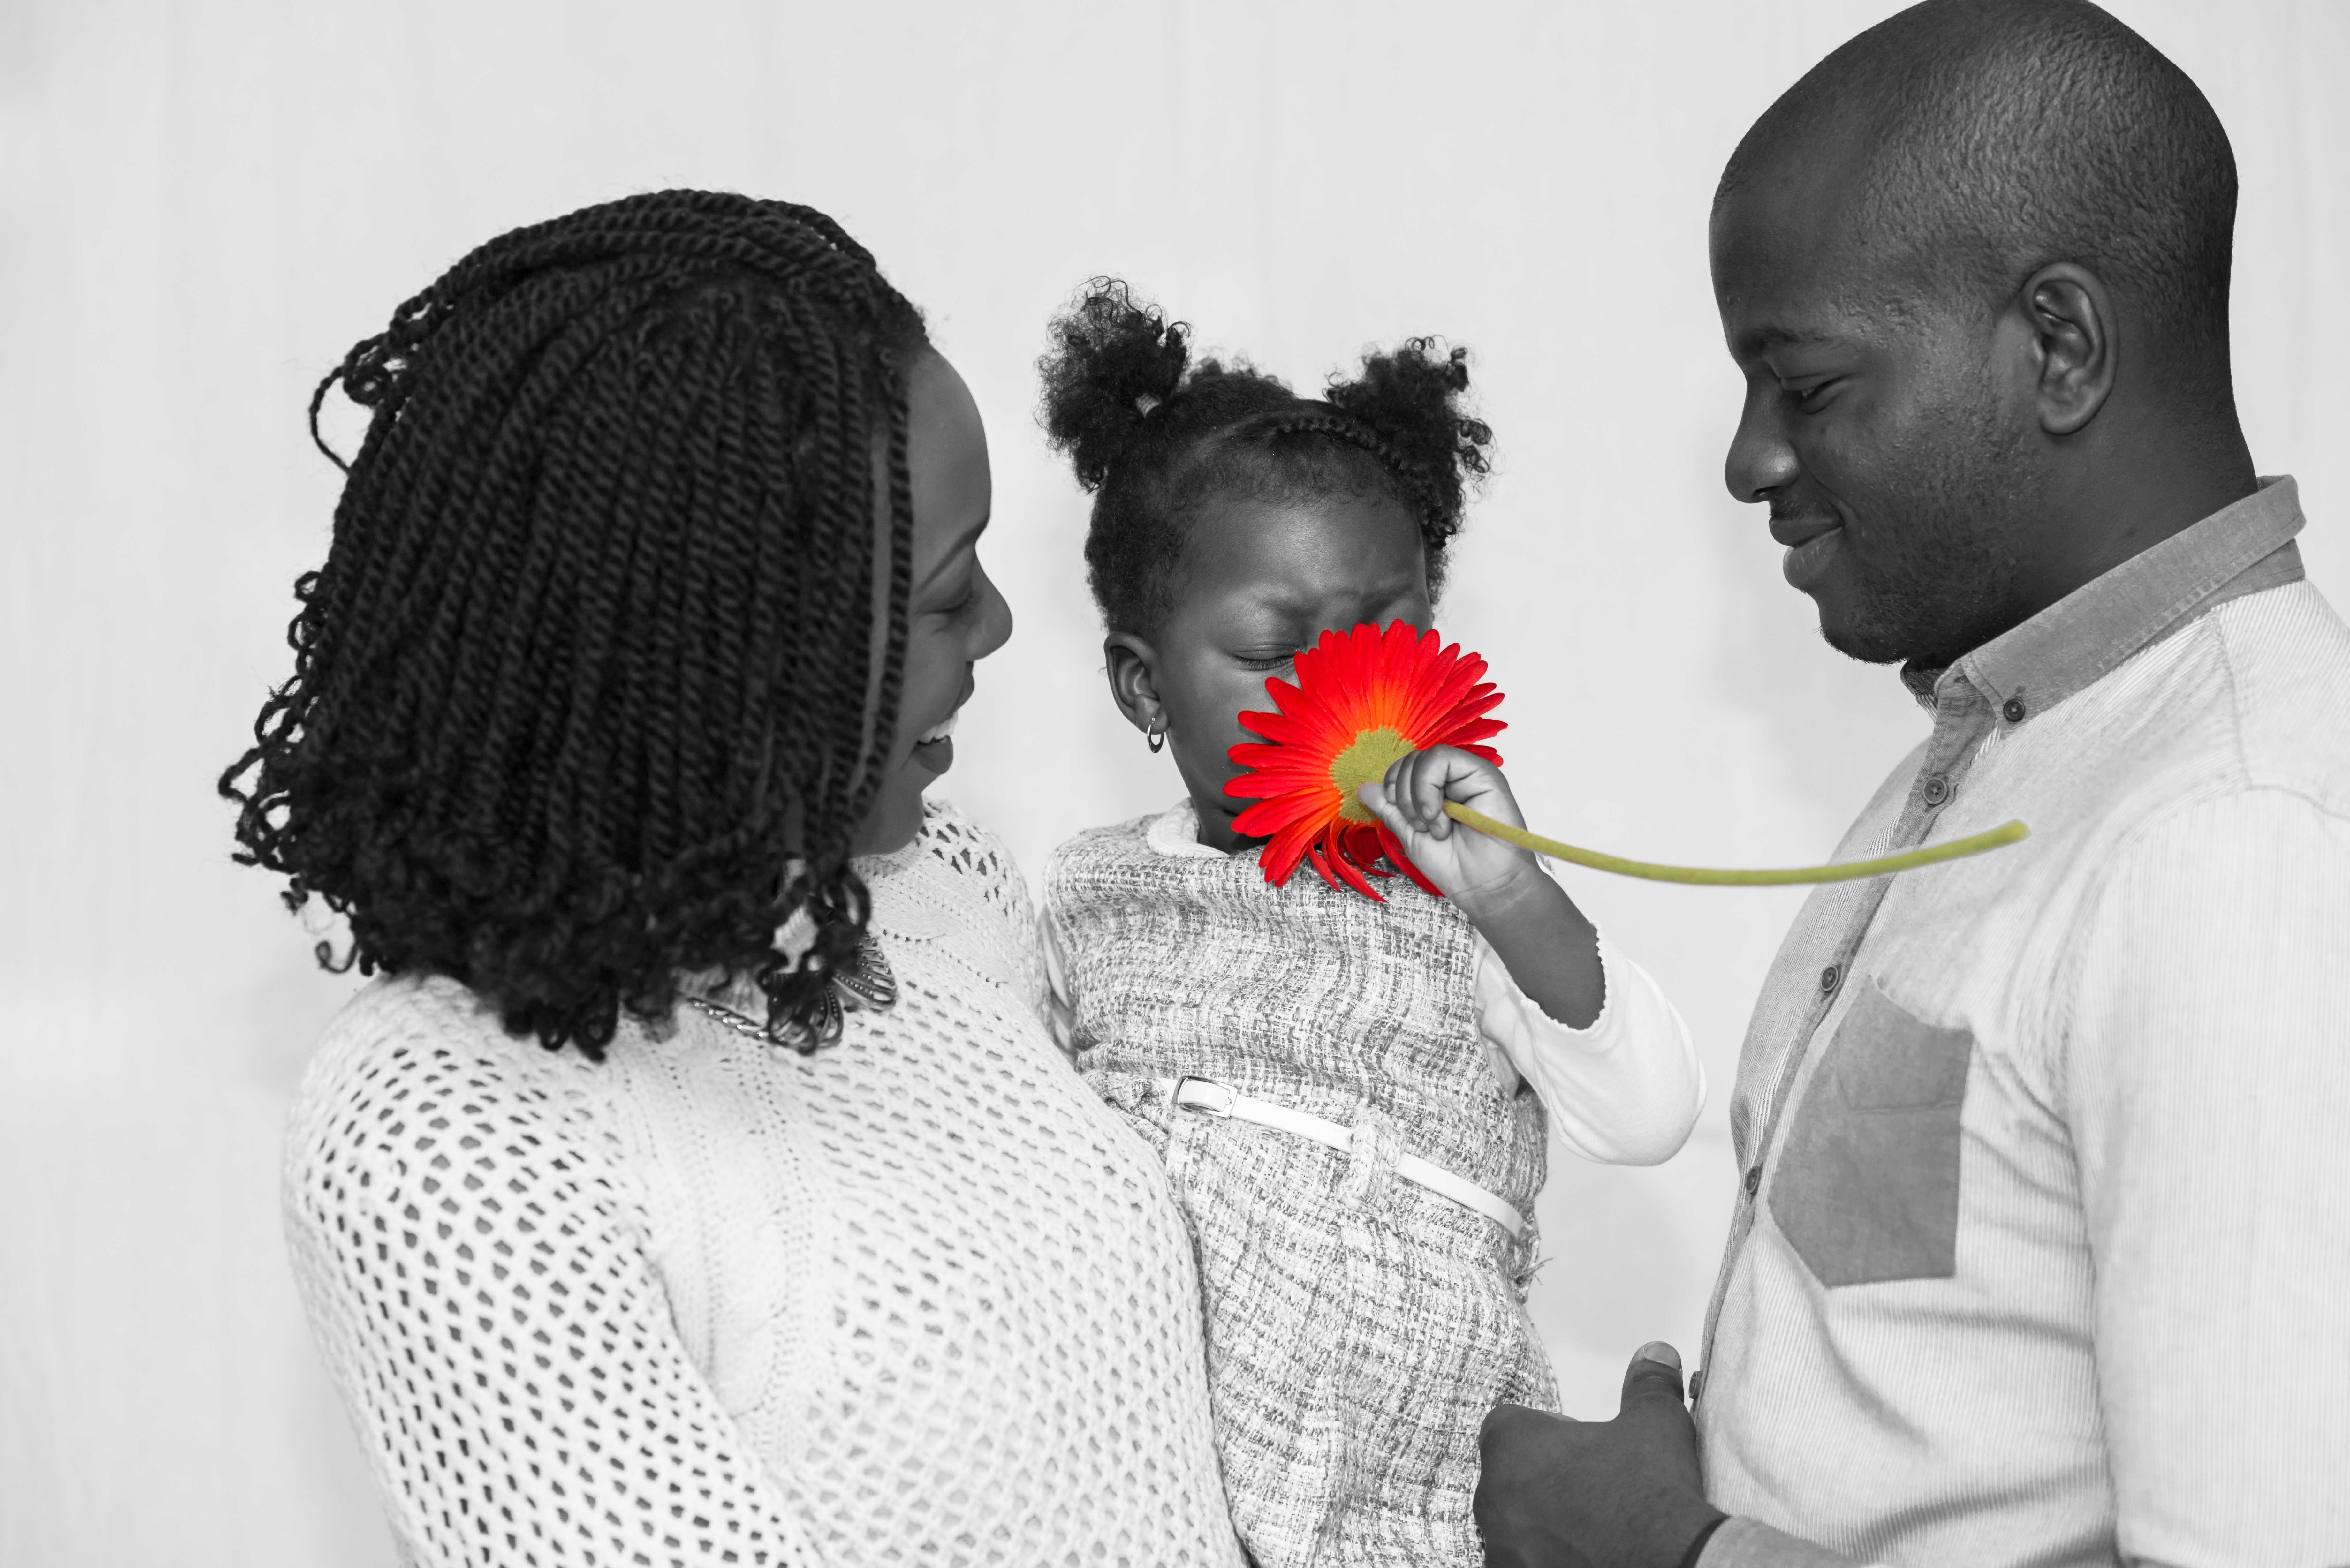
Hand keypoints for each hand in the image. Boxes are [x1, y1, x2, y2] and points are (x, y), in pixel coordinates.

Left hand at [1357, 745, 1537, 909]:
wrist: (1483, 886)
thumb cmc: (1452, 865)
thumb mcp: (1410, 834)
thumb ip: (1390, 809)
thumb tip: (1364, 788)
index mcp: (1435, 790)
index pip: (1404, 769)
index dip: (1392, 788)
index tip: (1401, 818)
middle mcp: (1452, 779)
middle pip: (1411, 760)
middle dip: (1402, 794)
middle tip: (1418, 826)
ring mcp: (1468, 774)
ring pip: (1425, 757)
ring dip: (1416, 795)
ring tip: (1433, 826)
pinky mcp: (1483, 774)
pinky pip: (1442, 758)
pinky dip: (1429, 787)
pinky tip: (1438, 816)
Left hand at [1475, 1343, 1723, 1567]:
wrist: (1669, 1563)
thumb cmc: (1650, 1490)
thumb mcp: (1656, 1423)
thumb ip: (1647, 1384)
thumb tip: (1656, 1352)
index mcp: (1511, 1445)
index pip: (1507, 1424)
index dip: (1545, 1432)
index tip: (1580, 1447)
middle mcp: (1492, 1498)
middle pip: (1509, 1476)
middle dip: (1542, 1480)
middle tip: (1592, 1491)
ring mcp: (1501, 1548)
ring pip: (1513, 1526)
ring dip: (1541, 1524)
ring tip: (1592, 1531)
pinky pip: (1521, 1563)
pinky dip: (1545, 1559)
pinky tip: (1586, 1558)